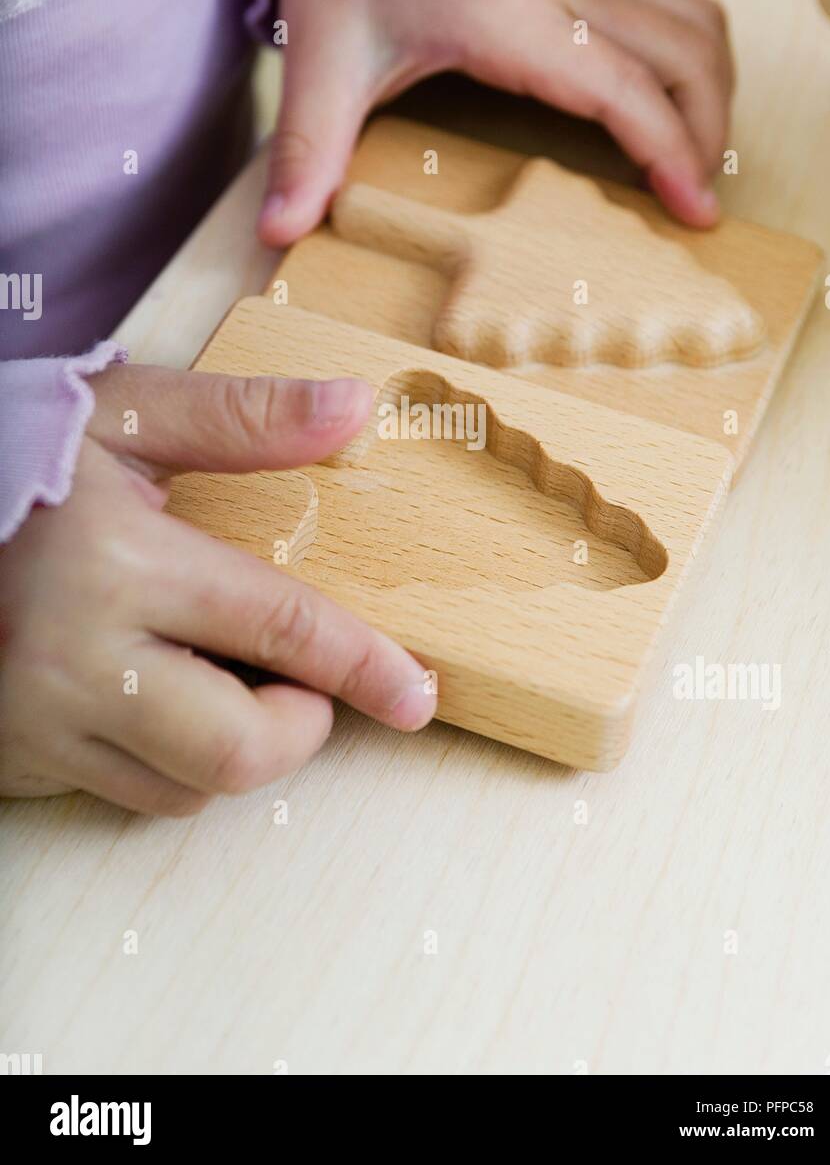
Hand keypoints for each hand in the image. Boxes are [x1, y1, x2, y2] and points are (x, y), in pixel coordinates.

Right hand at [0, 366, 435, 815]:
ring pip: (185, 789)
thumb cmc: (13, 451)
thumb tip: (352, 408)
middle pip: (236, 750)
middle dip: (300, 728)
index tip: (416, 695)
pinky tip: (160, 695)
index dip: (363, 667)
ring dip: (236, 746)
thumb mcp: (125, 414)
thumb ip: (242, 417)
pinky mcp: (16, 755)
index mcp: (119, 564)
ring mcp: (37, 720)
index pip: (279, 629)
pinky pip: (123, 792)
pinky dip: (168, 761)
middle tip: (303, 683)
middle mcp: (75, 658)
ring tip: (223, 674)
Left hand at [258, 0, 732, 244]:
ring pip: (691, 20)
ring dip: (713, 88)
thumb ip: (308, 149)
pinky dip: (691, 62)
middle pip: (685, 50)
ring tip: (700, 161)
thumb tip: (282, 231)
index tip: (695, 211)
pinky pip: (668, 11)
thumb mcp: (319, 60)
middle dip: (710, 130)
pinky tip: (670, 108)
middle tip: (700, 203)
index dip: (670, 149)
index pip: (623, 85)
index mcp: (511, 17)